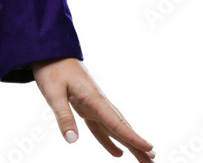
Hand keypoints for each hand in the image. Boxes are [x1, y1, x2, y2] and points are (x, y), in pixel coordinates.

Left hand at [31, 57, 154, 159]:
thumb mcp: (53, 92)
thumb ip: (63, 116)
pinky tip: (117, 152)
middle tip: (154, 162)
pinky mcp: (86, 105)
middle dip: (138, 145)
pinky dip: (110, 139)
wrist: (49, 50)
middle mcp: (98, 101)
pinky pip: (102, 126)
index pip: (116, 122)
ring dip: (130, 143)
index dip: (133, 138)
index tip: (150, 149)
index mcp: (93, 97)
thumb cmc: (51, 68)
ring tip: (145, 160)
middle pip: (122, 127)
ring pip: (115, 127)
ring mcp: (94, 104)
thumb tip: (73, 141)